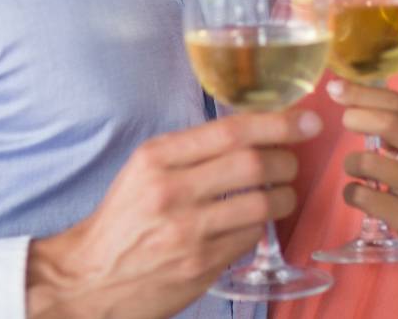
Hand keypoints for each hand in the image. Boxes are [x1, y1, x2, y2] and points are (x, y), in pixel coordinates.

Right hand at [25, 107, 322, 318]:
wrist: (91, 277)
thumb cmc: (124, 219)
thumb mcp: (145, 170)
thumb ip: (193, 150)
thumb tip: (255, 130)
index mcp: (156, 158)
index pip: (231, 130)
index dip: (277, 122)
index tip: (306, 120)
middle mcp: (171, 191)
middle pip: (253, 162)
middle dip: (286, 159)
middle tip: (292, 161)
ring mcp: (188, 231)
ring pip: (262, 202)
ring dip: (284, 196)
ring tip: (282, 193)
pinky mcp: (200, 265)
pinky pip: (251, 236)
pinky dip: (261, 226)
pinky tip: (253, 222)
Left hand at [330, 79, 397, 260]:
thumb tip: (349, 97)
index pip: (397, 102)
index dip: (361, 93)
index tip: (335, 87)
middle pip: (387, 123)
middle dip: (356, 117)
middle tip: (346, 121)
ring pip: (369, 162)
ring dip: (352, 162)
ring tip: (358, 168)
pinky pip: (363, 196)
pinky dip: (351, 192)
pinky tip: (361, 192)